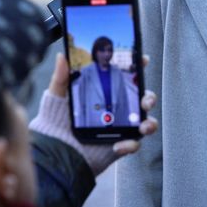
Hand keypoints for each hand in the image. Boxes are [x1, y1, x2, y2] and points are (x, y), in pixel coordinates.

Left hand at [31, 53, 157, 175]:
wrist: (56, 151)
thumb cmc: (57, 121)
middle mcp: (119, 108)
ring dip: (149, 122)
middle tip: (145, 101)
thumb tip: (61, 56)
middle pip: (143, 98)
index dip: (138, 67)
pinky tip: (118, 145)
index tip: (142, 60)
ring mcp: (122, 126)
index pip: (128, 77)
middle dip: (149, 97)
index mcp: (108, 93)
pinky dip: (130, 144)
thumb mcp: (58, 96)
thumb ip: (61, 77)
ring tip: (142, 126)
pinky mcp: (121, 143)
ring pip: (146, 121)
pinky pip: (134, 143)